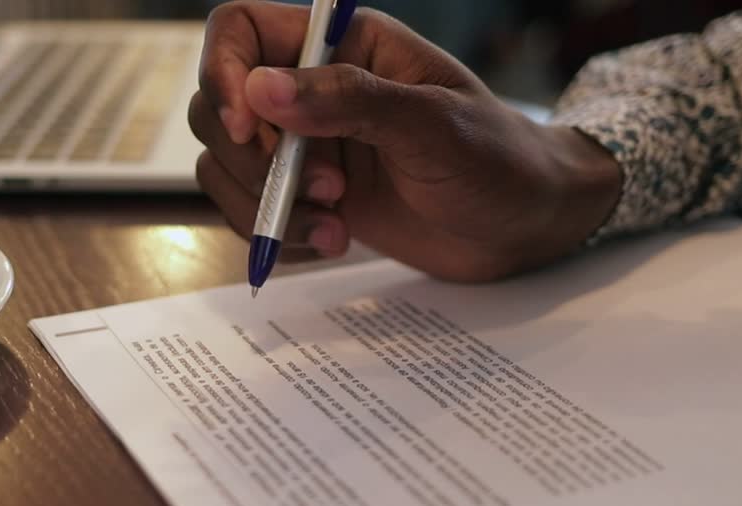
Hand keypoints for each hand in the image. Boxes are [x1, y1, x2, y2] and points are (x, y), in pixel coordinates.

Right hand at [189, 1, 620, 281]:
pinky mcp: (308, 194)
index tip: (249, 130)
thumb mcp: (432, 126)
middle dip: (256, 161)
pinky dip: (276, 234)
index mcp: (342, 43)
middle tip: (327, 191)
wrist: (523, 226)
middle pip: (218, 106)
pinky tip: (331, 241)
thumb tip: (261, 90)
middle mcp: (312, 88)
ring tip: (333, 227)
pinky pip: (251, 209)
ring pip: (227, 165)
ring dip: (266, 207)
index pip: (239, 29)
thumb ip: (349, 101)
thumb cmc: (496, 160)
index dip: (224, 73)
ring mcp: (306, 144)